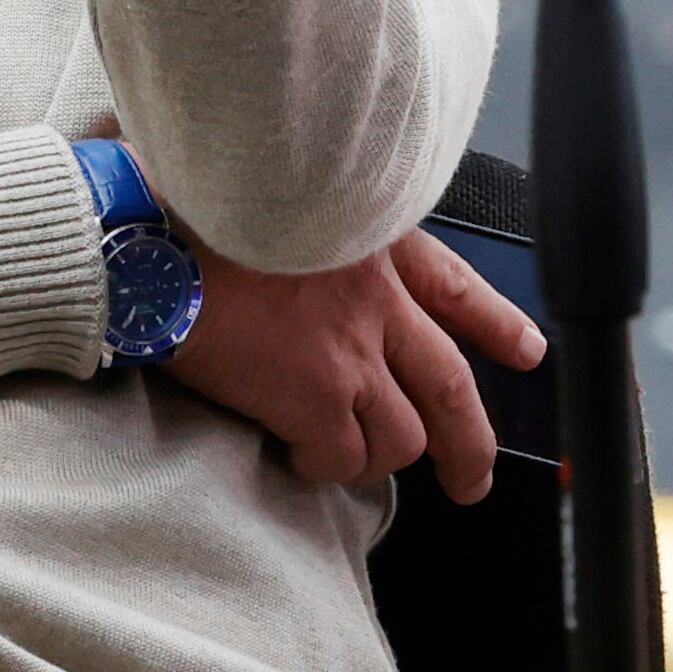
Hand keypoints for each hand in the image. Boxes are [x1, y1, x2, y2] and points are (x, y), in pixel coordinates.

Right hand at [167, 229, 546, 502]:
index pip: (455, 286)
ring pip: (404, 436)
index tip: (527, 352)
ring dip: (381, 460)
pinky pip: (342, 456)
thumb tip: (282, 247)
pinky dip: (325, 467)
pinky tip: (299, 459)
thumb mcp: (266, 194)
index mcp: (367, 241)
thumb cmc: (180, 203)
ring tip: (349, 466)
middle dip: (470, 444)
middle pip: (452, 388)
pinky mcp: (313, 396)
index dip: (496, 324)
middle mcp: (375, 299)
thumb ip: (299, 225)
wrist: (145, 235)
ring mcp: (350, 351)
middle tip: (471, 477)